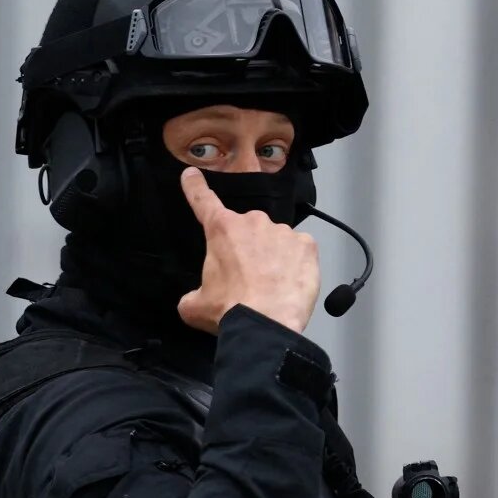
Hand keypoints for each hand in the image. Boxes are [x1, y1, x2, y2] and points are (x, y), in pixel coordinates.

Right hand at [175, 167, 321, 335]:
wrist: (266, 324)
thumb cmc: (229, 310)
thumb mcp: (195, 304)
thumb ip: (194, 292)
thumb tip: (196, 298)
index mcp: (221, 230)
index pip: (203, 201)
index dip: (195, 186)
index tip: (191, 174)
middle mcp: (252, 223)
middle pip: (245, 230)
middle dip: (245, 248)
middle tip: (245, 276)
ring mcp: (282, 232)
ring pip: (273, 240)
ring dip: (270, 256)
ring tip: (269, 284)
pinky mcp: (306, 245)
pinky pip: (297, 249)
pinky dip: (293, 262)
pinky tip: (287, 282)